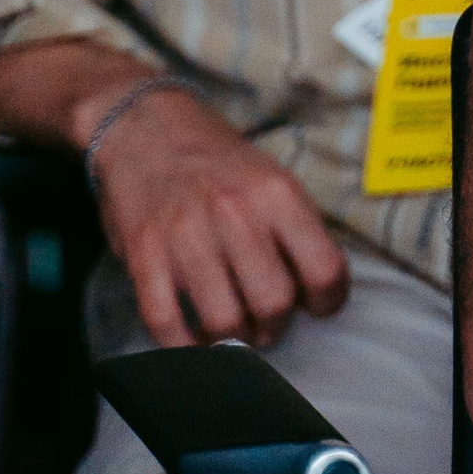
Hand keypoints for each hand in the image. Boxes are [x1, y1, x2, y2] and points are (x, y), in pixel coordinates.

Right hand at [92, 85, 350, 349]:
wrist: (144, 128)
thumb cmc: (217, 161)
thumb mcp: (272, 178)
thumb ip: (296, 228)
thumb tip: (319, 287)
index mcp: (276, 195)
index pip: (324, 270)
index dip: (328, 301)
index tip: (316, 305)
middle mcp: (235, 215)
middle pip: (273, 304)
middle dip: (275, 325)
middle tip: (266, 321)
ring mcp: (185, 237)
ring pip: (224, 323)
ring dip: (233, 341)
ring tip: (233, 330)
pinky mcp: (144, 256)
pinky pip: (166, 323)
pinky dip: (182, 345)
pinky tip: (193, 340)